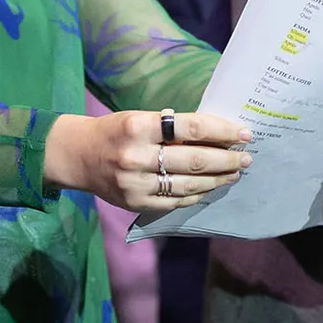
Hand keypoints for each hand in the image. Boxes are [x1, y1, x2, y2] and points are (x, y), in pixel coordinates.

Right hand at [43, 109, 251, 213]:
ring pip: (189, 185)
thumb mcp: (139, 118)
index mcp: (139, 126)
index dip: (223, 130)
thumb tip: (216, 134)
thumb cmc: (114, 131)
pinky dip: (196, 195)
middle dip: (227, 159)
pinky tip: (209, 188)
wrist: (77, 156)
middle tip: (246, 158)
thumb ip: (172, 127)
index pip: (192, 127)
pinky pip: (175, 202)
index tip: (244, 133)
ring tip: (234, 173)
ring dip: (217, 180)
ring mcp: (136, 183)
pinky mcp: (136, 203)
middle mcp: (136, 155)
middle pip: (195, 160)